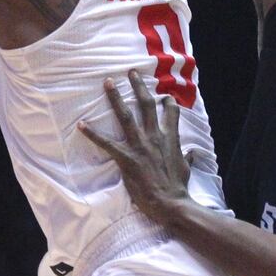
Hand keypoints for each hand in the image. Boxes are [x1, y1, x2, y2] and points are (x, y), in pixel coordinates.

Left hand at [78, 71, 192, 223]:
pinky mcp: (127, 158)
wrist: (171, 203)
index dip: (168, 102)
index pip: (171, 113)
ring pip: (126, 116)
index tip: (165, 94)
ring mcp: (140, 146)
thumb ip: (187, 157)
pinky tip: (82, 125)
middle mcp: (155, 137)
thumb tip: (193, 154)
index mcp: (170, 139)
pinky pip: (107, 143)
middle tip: (131, 72)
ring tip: (109, 83)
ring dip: (116, 98)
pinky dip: (93, 134)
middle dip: (139, 87)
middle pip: (146, 105)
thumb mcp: (185, 168)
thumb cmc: (178, 187)